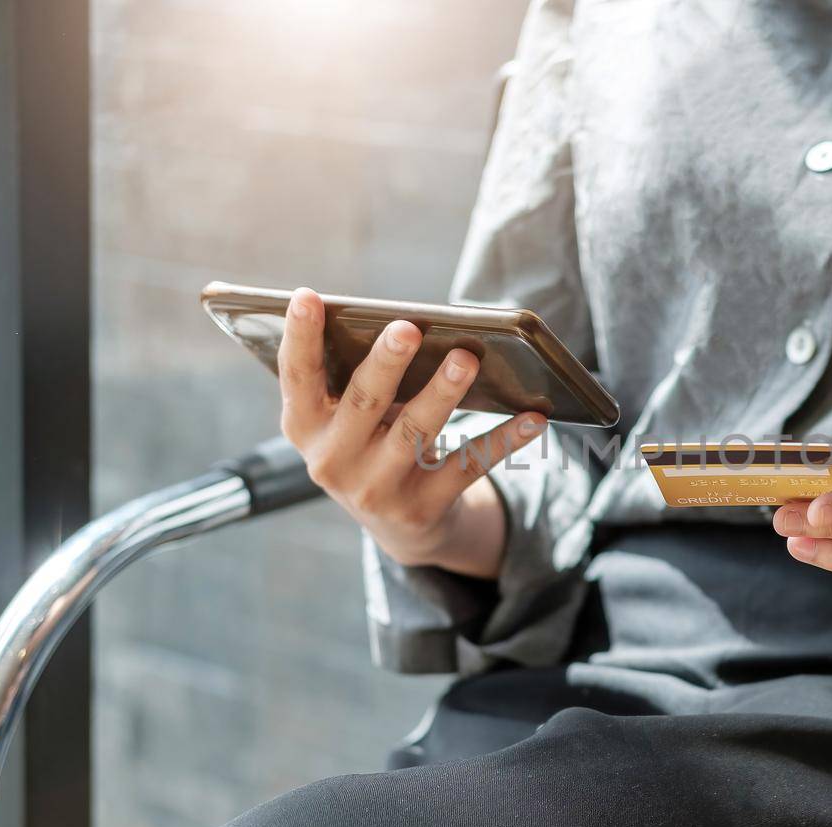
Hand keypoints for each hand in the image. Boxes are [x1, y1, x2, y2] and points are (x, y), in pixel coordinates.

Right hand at [278, 287, 545, 575]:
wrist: (394, 526)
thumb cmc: (370, 442)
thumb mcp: (347, 417)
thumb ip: (358, 377)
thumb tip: (411, 327)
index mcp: (305, 425)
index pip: (298, 374)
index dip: (300, 336)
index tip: (308, 294)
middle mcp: (332, 460)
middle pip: (364, 401)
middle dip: (386, 363)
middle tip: (408, 327)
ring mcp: (376, 489)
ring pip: (415, 432)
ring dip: (443, 393)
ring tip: (467, 358)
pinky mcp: (422, 508)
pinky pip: (467, 466)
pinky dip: (503, 440)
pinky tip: (533, 417)